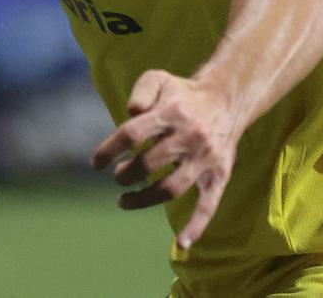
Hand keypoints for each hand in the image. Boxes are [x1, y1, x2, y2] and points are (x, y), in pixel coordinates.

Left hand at [88, 69, 239, 249]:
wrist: (227, 98)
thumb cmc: (183, 94)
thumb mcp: (159, 79)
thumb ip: (140, 91)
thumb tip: (131, 113)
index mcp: (172, 112)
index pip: (133, 133)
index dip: (109, 150)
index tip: (95, 163)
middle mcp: (190, 136)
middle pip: (149, 163)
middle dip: (126, 174)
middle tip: (118, 177)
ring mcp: (205, 159)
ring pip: (171, 188)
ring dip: (143, 200)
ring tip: (124, 201)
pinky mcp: (219, 175)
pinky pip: (209, 205)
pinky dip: (196, 226)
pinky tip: (181, 244)